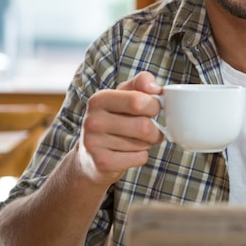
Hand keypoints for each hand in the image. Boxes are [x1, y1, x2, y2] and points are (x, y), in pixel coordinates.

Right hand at [77, 71, 163, 186]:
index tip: (153, 109)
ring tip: (136, 140)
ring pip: (143, 143)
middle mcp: (93, 120)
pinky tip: (128, 154)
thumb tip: (155, 88)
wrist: (90, 156)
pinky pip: (139, 158)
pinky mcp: (102, 163)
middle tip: (151, 129)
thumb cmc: (113, 120)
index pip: (138, 100)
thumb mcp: (123, 95)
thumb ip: (140, 83)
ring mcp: (94, 143)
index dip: (154, 106)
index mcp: (99, 99)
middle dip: (155, 129)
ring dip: (147, 143)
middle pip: (144, 125)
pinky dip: (141, 156)